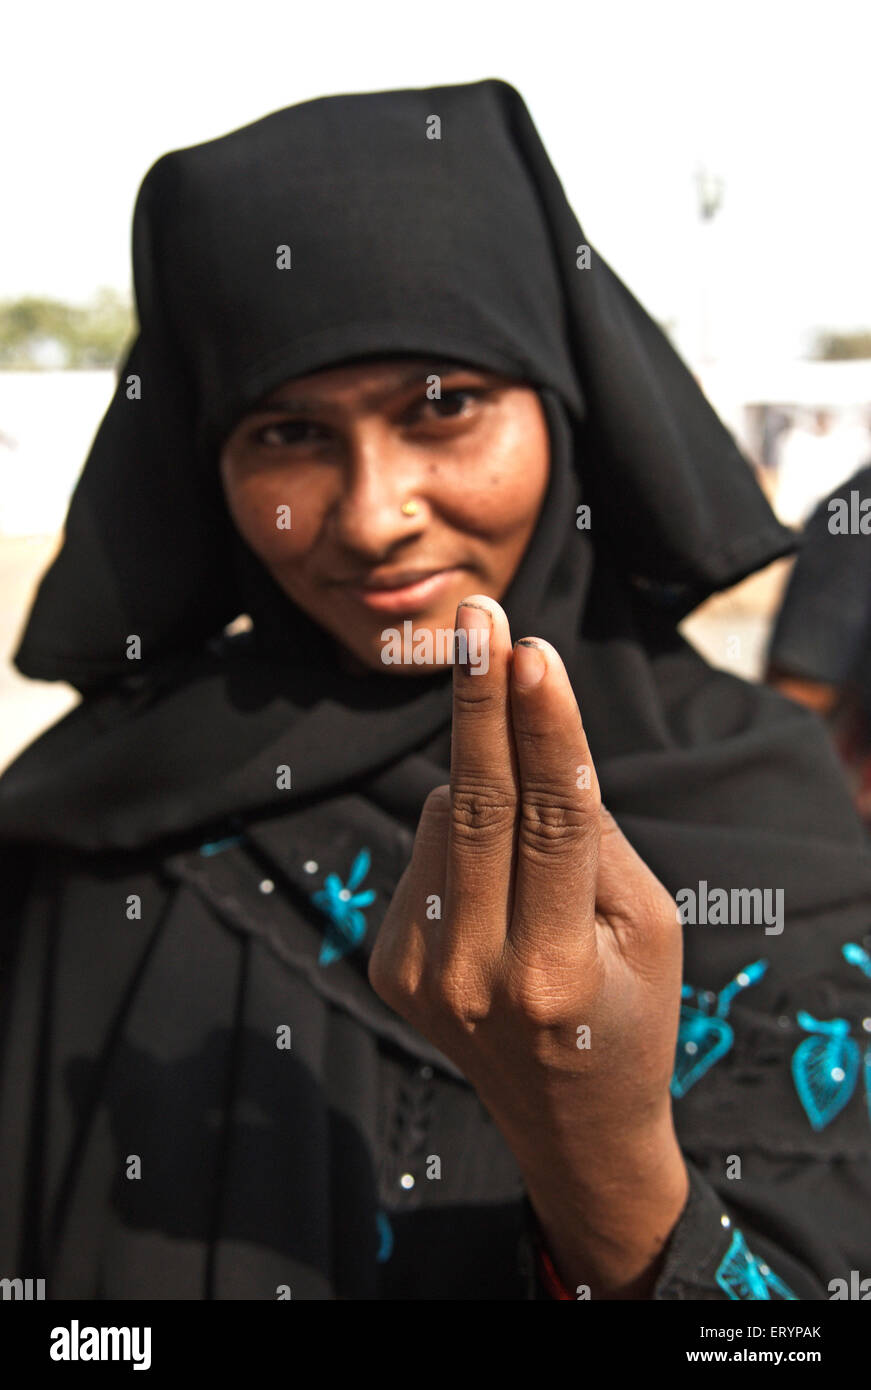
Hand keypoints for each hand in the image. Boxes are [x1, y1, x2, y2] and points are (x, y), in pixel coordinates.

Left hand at [368, 596, 687, 1296]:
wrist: (568, 1121)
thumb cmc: (630, 1007)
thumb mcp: (650, 925)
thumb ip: (588, 838)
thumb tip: (518, 739)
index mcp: (558, 972)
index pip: (553, 823)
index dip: (544, 730)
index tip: (531, 651)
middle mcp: (476, 975)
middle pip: (474, 805)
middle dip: (478, 699)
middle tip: (478, 612)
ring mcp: (420, 973)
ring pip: (445, 815)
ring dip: (485, 790)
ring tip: (529, 864)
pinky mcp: (388, 963)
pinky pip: (427, 849)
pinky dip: (461, 837)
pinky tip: (490, 894)